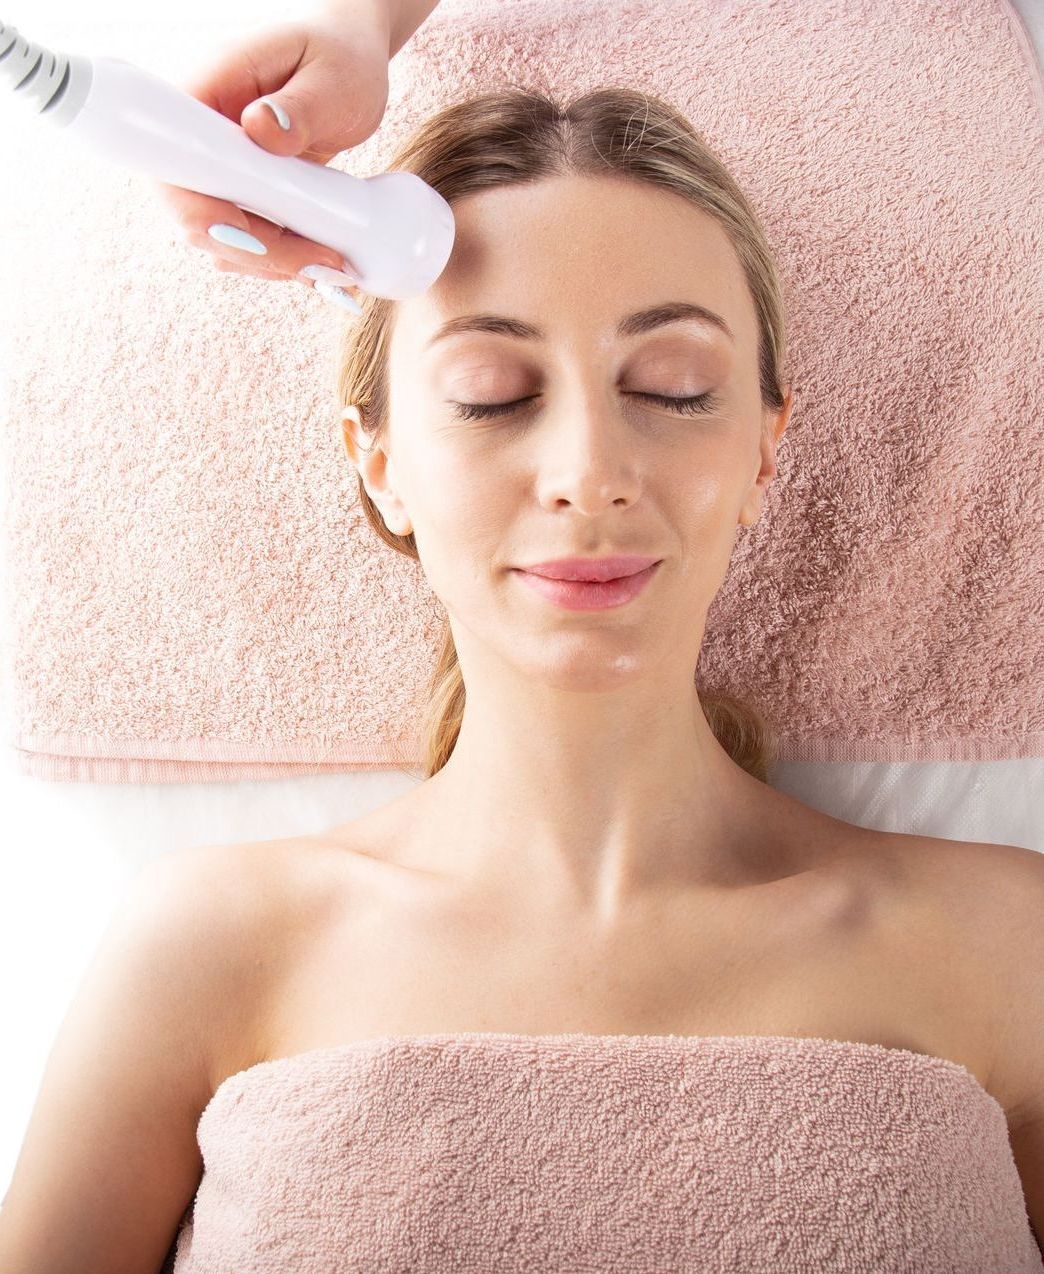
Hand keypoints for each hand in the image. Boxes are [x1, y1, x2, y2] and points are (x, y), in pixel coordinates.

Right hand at [154, 16, 392, 306]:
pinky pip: (250, 242)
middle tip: (319, 261)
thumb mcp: (332, 76)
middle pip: (196, 213)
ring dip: (273, 263)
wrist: (349, 64)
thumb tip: (260, 128)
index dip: (197, 206)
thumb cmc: (340, 57)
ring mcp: (223, 171)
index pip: (172, 158)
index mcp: (210, 93)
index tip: (246, 230)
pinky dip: (283, 261)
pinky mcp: (247, 196)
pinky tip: (322, 262)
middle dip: (253, 250)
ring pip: (223, 239)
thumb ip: (299, 105)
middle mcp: (205, 136)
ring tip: (333, 264)